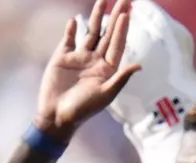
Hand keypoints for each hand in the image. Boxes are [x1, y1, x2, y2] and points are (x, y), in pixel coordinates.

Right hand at [35, 0, 141, 143]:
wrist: (56, 117)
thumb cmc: (82, 110)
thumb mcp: (105, 96)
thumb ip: (120, 79)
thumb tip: (139, 66)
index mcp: (107, 69)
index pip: (117, 43)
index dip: (122, 28)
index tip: (127, 12)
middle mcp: (95, 60)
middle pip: (107, 33)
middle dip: (116, 15)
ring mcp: (78, 58)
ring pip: (90, 32)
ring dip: (96, 16)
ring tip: (103, 0)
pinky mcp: (62, 58)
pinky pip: (68, 40)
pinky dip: (71, 30)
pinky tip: (74, 20)